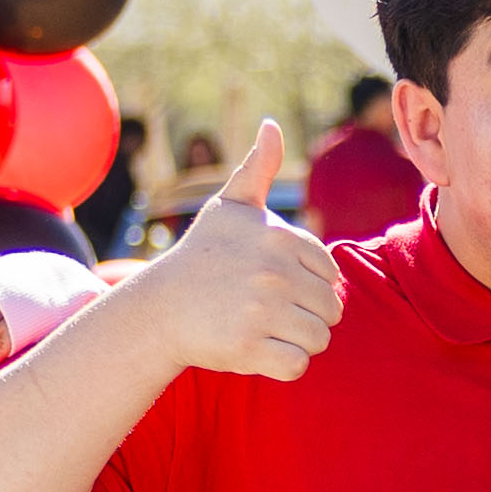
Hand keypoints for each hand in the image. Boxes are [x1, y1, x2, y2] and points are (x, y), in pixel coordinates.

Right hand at [133, 118, 345, 383]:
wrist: (159, 308)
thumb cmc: (202, 256)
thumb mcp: (230, 207)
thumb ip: (257, 167)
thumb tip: (271, 125)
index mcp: (280, 238)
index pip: (332, 274)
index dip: (309, 283)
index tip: (274, 282)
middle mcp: (274, 273)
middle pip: (332, 309)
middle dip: (308, 314)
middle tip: (270, 311)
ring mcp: (262, 312)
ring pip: (320, 339)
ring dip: (298, 340)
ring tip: (265, 328)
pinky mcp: (249, 349)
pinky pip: (298, 366)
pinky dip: (283, 364)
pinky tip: (257, 349)